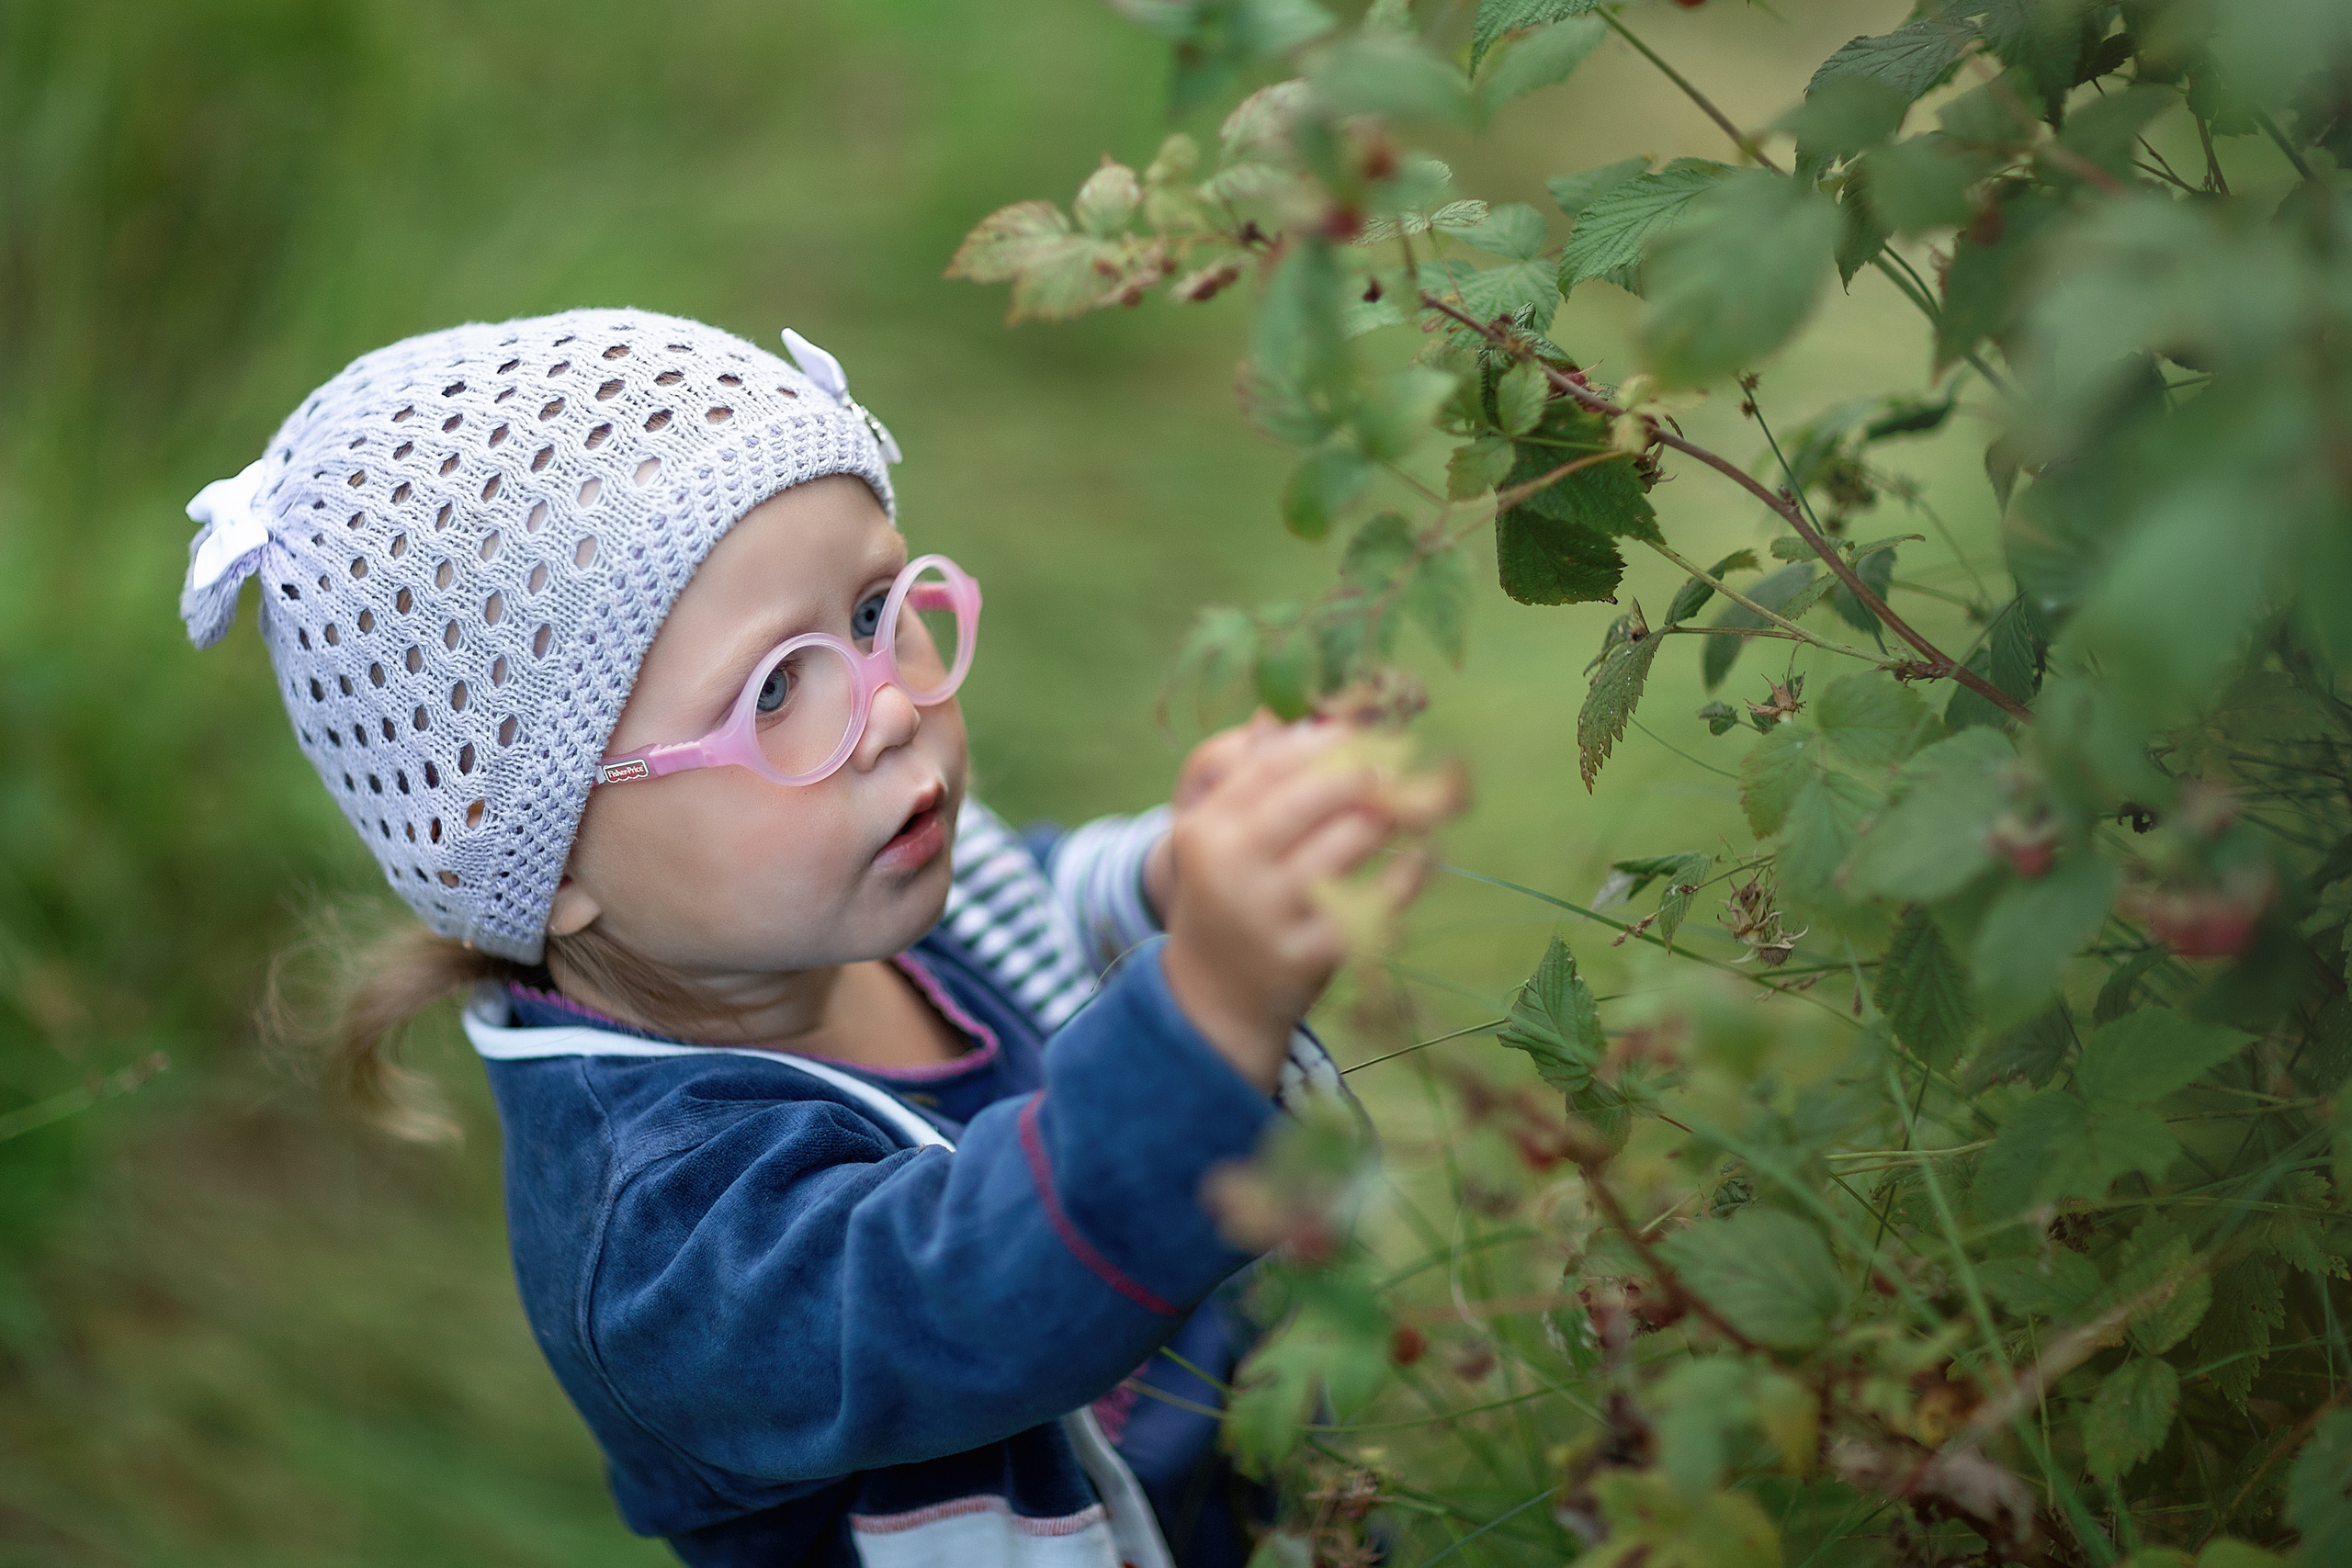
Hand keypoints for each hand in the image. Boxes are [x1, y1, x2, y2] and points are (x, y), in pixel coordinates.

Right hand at [1157, 721, 1433, 1090]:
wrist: (1215, 994)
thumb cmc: (1232, 891)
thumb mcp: (1223, 833)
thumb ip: (1258, 773)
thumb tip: (1315, 713)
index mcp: (1208, 828)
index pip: (1273, 763)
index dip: (1328, 738)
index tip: (1366, 727)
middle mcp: (1235, 869)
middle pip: (1314, 796)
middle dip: (1365, 771)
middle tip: (1398, 763)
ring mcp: (1271, 915)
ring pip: (1349, 843)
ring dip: (1390, 817)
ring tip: (1413, 804)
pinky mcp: (1309, 956)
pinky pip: (1375, 902)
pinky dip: (1408, 875)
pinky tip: (1422, 859)